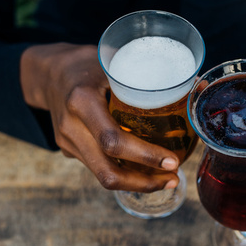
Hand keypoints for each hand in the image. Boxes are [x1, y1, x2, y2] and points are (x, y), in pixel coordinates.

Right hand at [20, 43, 180, 191]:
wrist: (46, 72)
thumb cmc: (87, 62)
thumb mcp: (113, 61)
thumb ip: (148, 76)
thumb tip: (199, 86)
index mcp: (81, 101)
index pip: (113, 140)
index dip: (145, 156)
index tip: (172, 161)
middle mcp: (71, 127)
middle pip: (107, 171)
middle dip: (144, 183)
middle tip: (174, 178)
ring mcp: (67, 143)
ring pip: (103, 176)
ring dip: (137, 183)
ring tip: (166, 179)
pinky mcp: (69, 150)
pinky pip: (99, 167)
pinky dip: (125, 172)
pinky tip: (145, 169)